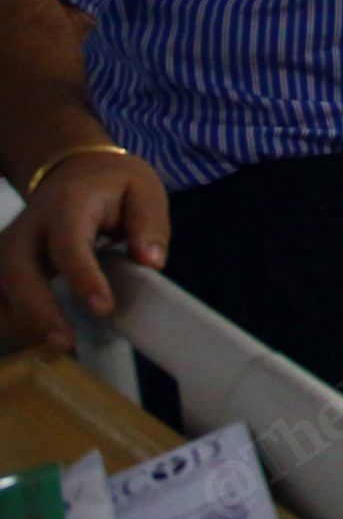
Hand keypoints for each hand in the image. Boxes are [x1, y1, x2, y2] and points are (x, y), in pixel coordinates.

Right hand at [0, 150, 169, 352]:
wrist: (72, 170)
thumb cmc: (112, 184)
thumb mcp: (143, 189)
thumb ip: (150, 223)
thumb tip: (151, 261)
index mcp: (67, 206)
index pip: (68, 244)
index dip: (83, 278)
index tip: (104, 309)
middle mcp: (28, 227)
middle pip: (17, 271)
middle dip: (37, 311)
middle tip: (67, 343)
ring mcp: (9, 247)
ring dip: (20, 322)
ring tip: (57, 348)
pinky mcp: (3, 265)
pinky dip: (12, 321)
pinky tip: (39, 340)